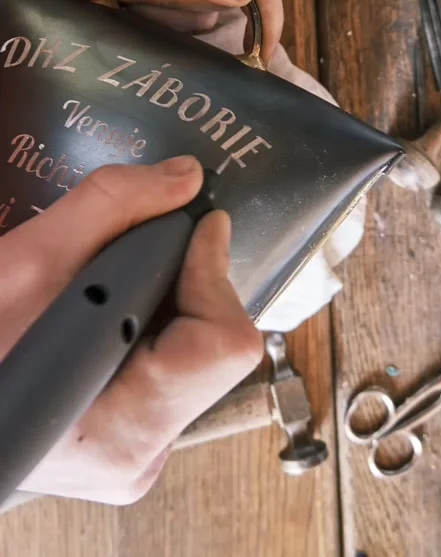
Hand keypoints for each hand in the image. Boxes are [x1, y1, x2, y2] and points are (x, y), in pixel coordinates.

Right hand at [0, 156, 262, 504]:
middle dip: (187, 282)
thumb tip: (184, 177)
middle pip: (217, 345)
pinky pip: (175, 368)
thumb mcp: (28, 261)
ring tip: (110, 284)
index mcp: (122, 429)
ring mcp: (137, 450)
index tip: (195, 226)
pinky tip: (111, 311)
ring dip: (167, 301)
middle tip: (135, 252)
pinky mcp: (131, 437)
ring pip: (200, 354)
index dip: (211, 271)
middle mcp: (139, 452)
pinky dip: (153, 324)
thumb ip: (112, 207)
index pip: (222, 344)